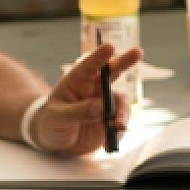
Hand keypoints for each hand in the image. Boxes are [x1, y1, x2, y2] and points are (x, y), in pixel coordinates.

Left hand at [28, 44, 142, 155]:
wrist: (55, 139)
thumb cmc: (51, 121)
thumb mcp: (57, 117)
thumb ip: (77, 111)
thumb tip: (101, 107)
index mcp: (77, 80)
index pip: (89, 65)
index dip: (100, 55)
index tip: (110, 46)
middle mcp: (94, 87)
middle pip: (113, 71)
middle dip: (126, 61)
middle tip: (138, 52)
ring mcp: (105, 103)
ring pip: (121, 102)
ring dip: (123, 113)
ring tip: (118, 127)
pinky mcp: (111, 119)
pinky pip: (121, 123)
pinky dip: (119, 132)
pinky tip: (110, 143)